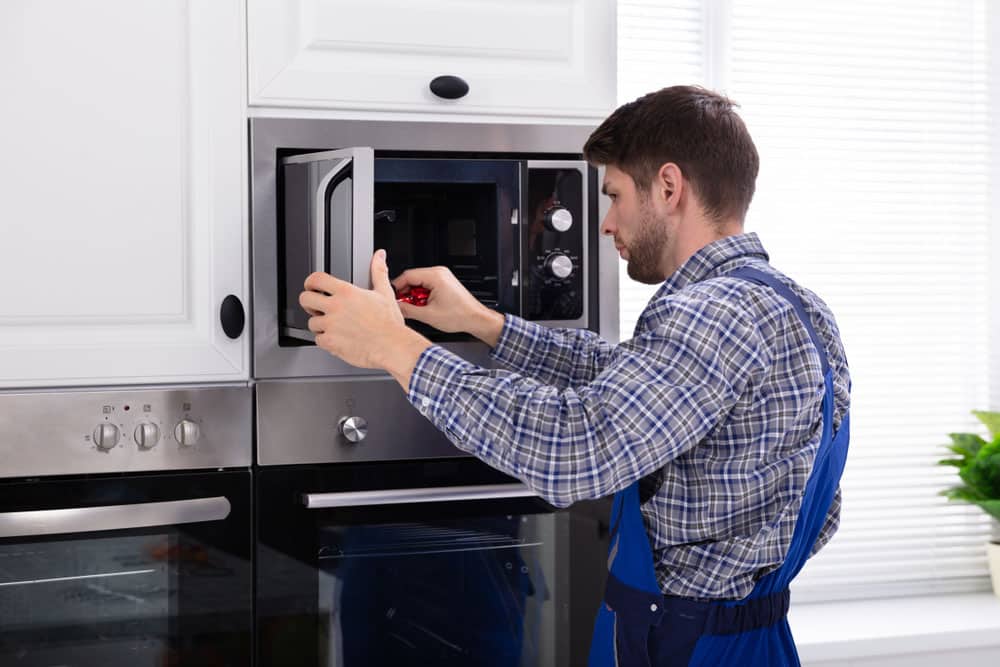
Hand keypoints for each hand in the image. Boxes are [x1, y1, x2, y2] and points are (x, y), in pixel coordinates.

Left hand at [299, 250, 413, 368]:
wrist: (392, 347)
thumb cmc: (389, 324)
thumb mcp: (384, 292)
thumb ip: (378, 271)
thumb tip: (379, 256)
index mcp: (346, 292)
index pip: (316, 279)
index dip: (311, 282)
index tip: (312, 287)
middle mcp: (336, 307)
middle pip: (305, 299)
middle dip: (309, 303)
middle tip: (317, 307)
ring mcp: (331, 325)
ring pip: (311, 323)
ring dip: (320, 325)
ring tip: (334, 327)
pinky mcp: (330, 343)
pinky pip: (317, 340)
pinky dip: (325, 341)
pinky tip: (338, 339)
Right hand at [391, 266, 504, 346]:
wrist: (476, 319)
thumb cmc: (460, 316)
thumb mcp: (428, 315)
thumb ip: (408, 310)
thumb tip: (396, 307)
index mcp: (435, 276)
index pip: (407, 276)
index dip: (397, 287)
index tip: (392, 297)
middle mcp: (440, 273)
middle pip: (413, 278)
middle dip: (406, 293)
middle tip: (403, 305)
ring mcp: (443, 277)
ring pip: (419, 282)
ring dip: (414, 295)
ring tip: (416, 308)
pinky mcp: (445, 283)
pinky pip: (427, 285)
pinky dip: (422, 295)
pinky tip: (424, 306)